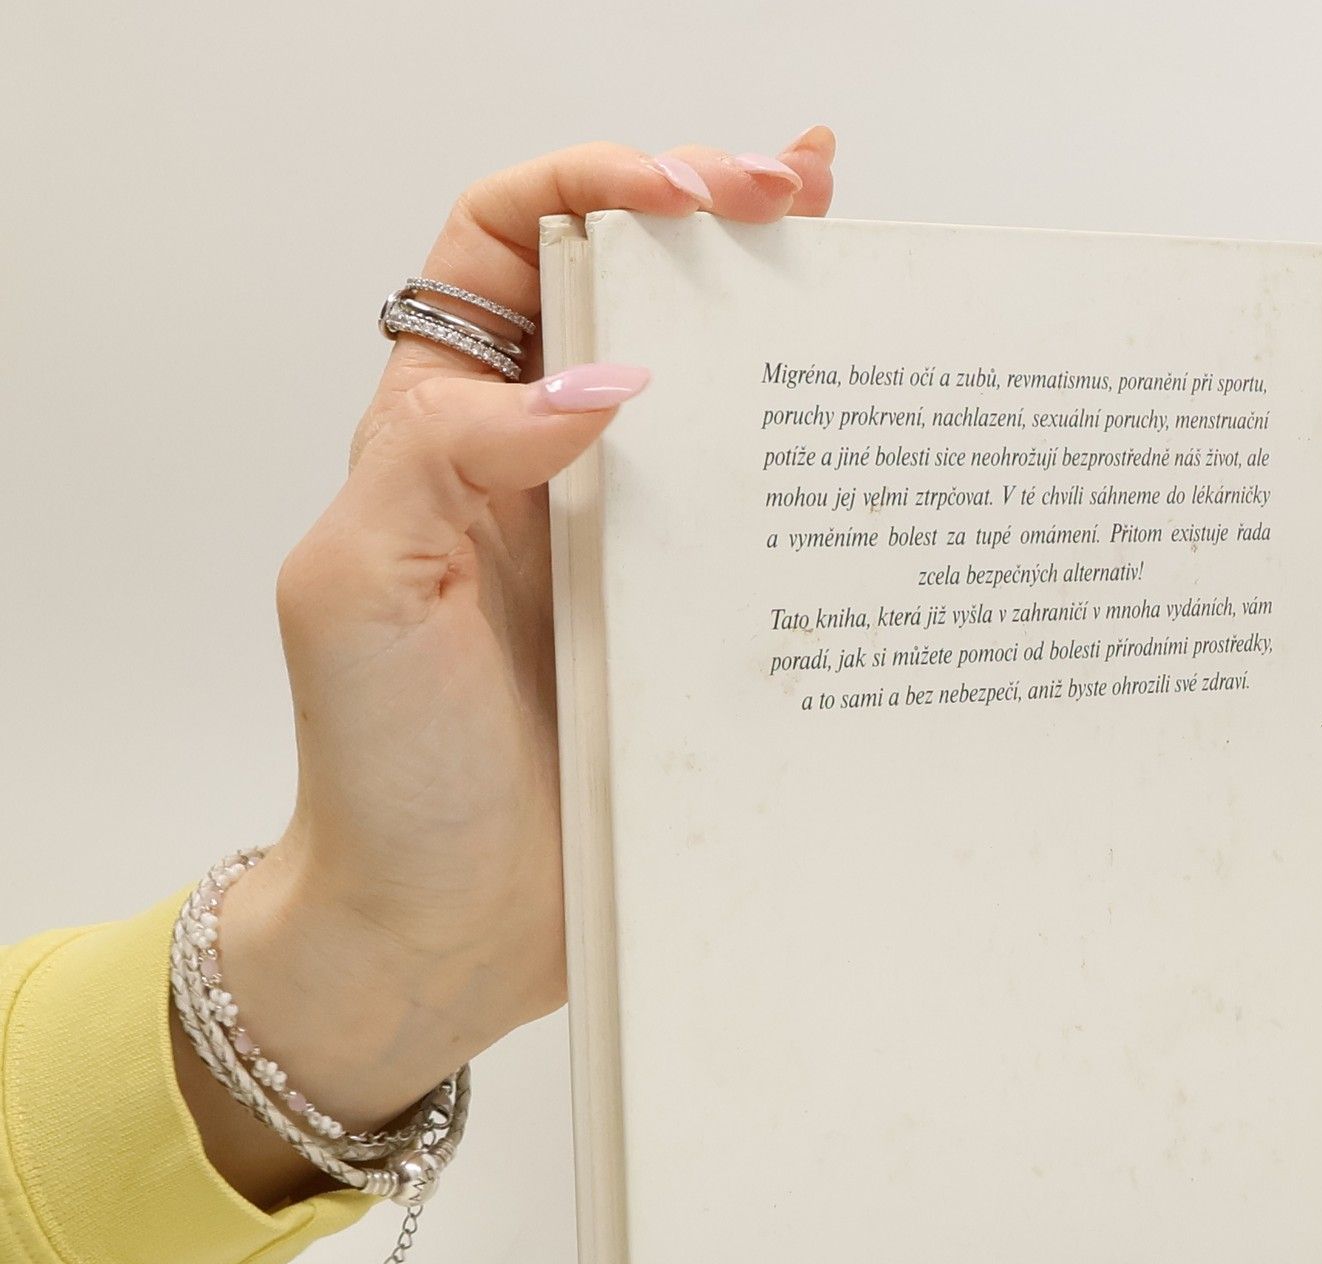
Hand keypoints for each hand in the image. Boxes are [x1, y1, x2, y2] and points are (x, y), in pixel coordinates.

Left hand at [184, 133, 836, 1207]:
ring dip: (782, 336)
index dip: (594, 188)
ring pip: (714, 409)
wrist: (441, 932)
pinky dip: (821, 489)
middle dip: (720, 227)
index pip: (507, 251)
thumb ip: (447, 457)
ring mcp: (631, 558)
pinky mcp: (693, 638)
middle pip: (636, 306)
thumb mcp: (358, 589)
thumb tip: (601, 382)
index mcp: (448, 437)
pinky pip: (762, 539)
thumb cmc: (379, 772)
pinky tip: (877, 456)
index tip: (688, 189)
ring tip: (860, 275)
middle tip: (807, 193)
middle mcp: (548, 478)